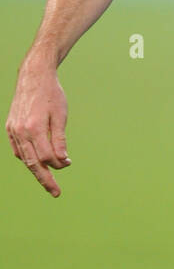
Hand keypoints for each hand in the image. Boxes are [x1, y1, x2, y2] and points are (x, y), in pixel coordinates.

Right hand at [6, 57, 70, 196]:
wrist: (33, 76)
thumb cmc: (51, 94)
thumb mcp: (60, 116)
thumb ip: (59, 140)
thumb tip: (62, 162)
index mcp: (34, 128)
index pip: (46, 157)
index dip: (58, 165)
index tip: (68, 165)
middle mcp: (20, 131)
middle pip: (33, 163)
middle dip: (45, 179)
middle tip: (55, 193)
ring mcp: (13, 130)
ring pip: (24, 158)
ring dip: (36, 170)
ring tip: (47, 181)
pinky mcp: (10, 128)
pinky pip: (17, 149)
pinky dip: (26, 158)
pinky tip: (34, 163)